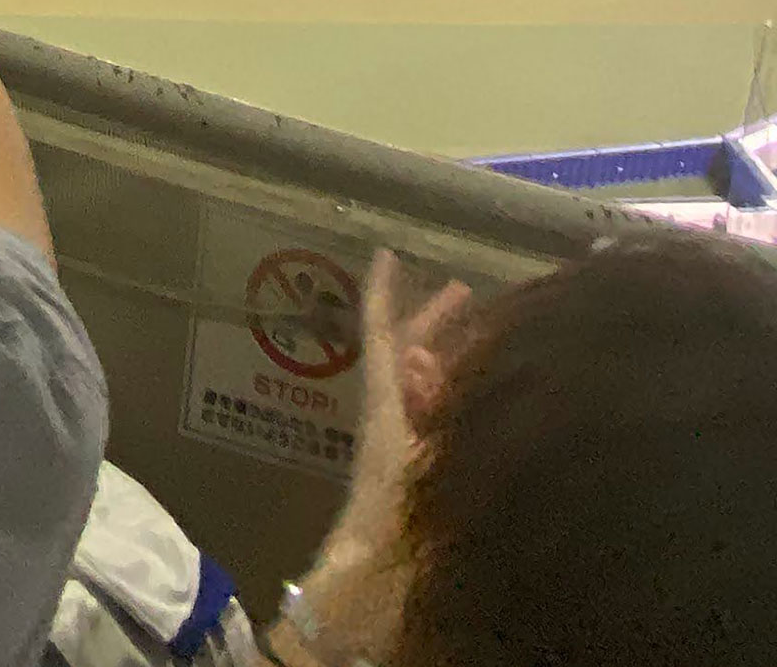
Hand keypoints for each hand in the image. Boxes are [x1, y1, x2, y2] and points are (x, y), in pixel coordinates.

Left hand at [288, 250, 475, 657]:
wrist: (363, 592)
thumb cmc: (386, 527)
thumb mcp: (409, 463)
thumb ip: (420, 410)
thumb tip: (424, 358)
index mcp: (383, 410)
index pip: (384, 340)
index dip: (383, 295)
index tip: (386, 252)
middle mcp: (387, 422)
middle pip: (408, 358)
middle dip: (433, 322)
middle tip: (465, 292)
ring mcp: (397, 449)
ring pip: (421, 389)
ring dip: (449, 359)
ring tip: (481, 339)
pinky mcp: (407, 477)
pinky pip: (430, 422)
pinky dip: (453, 401)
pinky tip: (474, 401)